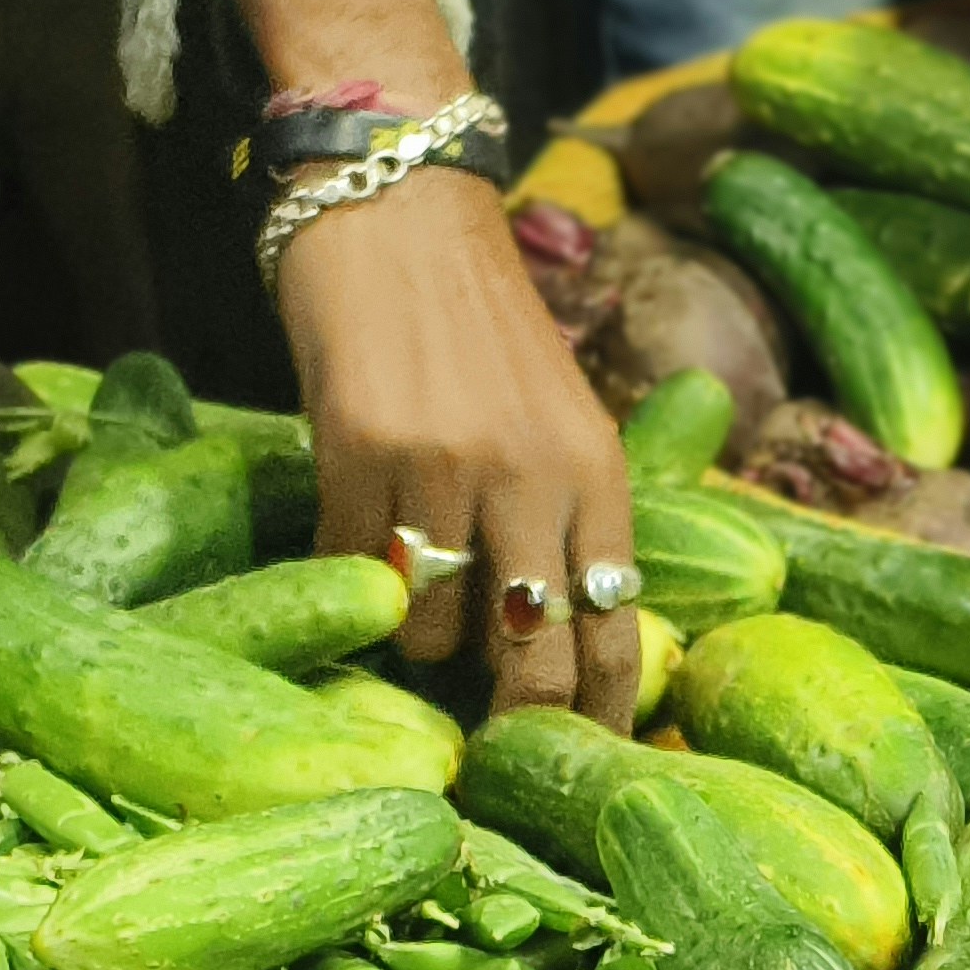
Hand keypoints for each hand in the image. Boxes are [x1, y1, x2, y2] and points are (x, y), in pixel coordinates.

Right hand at [275, 165, 637, 726]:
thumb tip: (554, 648)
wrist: (397, 199)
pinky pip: (359, 568)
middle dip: (510, 720)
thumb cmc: (477, 324)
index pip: (616, 634)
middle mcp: (535, 476)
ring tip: (408, 581)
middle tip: (482, 749)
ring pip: (434, 628)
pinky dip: (353, 574)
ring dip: (417, 634)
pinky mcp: (360, 445)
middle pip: (534, 659)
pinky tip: (353, 531)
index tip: (578, 770)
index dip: (599, 720)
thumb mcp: (558, 419)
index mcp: (599, 476)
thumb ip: (566, 521)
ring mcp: (448, 463)